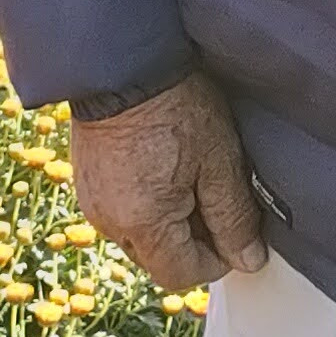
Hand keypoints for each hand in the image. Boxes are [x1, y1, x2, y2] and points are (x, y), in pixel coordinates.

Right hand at [69, 72, 269, 291]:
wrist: (123, 61)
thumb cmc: (175, 106)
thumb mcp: (219, 161)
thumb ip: (234, 218)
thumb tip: (248, 261)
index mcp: (144, 225)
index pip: (183, 275)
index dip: (216, 260)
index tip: (233, 227)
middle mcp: (110, 223)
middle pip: (159, 260)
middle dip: (192, 241)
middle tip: (212, 194)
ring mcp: (93, 203)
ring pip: (141, 237)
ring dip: (168, 221)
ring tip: (187, 173)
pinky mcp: (87, 183)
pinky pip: (122, 212)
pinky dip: (146, 203)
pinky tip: (161, 165)